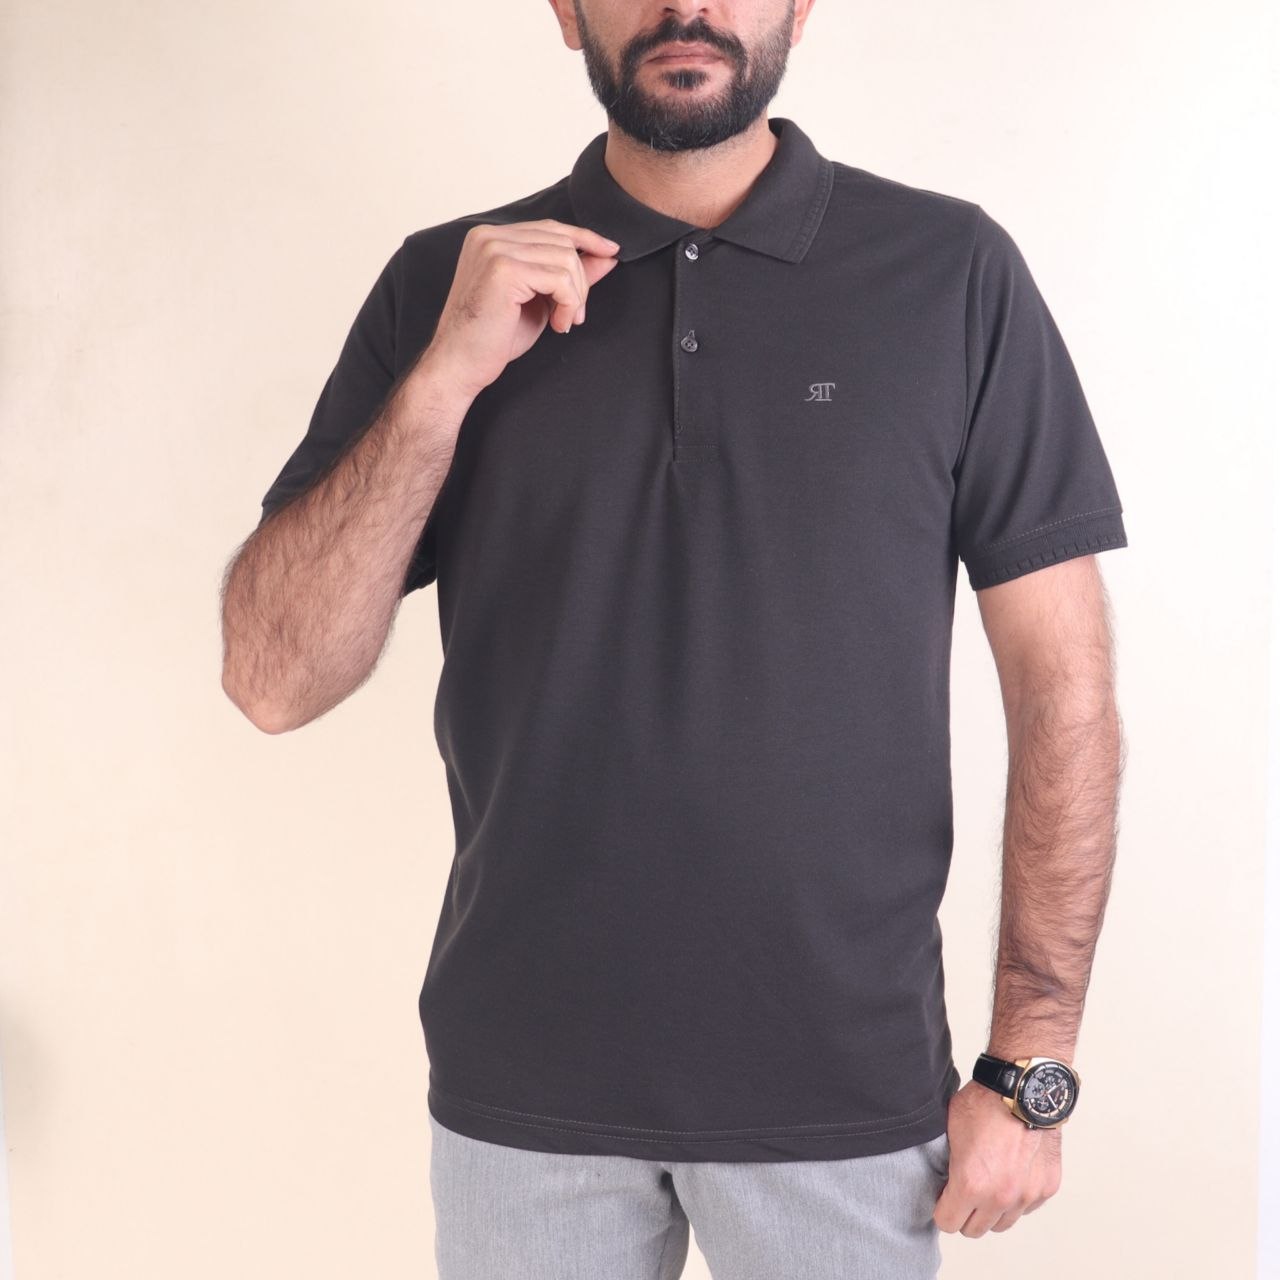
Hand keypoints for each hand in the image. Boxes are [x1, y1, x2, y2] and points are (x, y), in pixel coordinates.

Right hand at [416, 219, 621, 401]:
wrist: (459, 366)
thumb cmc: (493, 339)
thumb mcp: (539, 301)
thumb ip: (568, 275)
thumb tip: (607, 256)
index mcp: (490, 238)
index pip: (550, 228)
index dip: (584, 238)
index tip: (610, 253)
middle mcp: (489, 236)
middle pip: (561, 241)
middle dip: (581, 280)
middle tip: (575, 316)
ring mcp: (494, 249)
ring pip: (565, 259)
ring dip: (575, 296)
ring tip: (564, 322)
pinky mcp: (503, 269)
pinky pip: (559, 278)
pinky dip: (568, 303)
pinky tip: (557, 325)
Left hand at [932, 1080, 1063, 1236]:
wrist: (1023, 1088)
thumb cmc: (985, 1102)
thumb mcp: (950, 1130)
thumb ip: (948, 1163)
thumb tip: (942, 1179)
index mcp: (971, 1183)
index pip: (948, 1222)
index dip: (942, 1209)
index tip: (944, 1198)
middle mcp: (1000, 1196)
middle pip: (975, 1230)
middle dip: (965, 1213)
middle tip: (964, 1192)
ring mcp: (1026, 1194)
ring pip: (1002, 1224)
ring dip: (992, 1210)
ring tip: (988, 1183)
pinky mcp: (1046, 1187)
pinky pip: (1026, 1207)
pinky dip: (1017, 1198)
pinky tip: (1010, 1174)